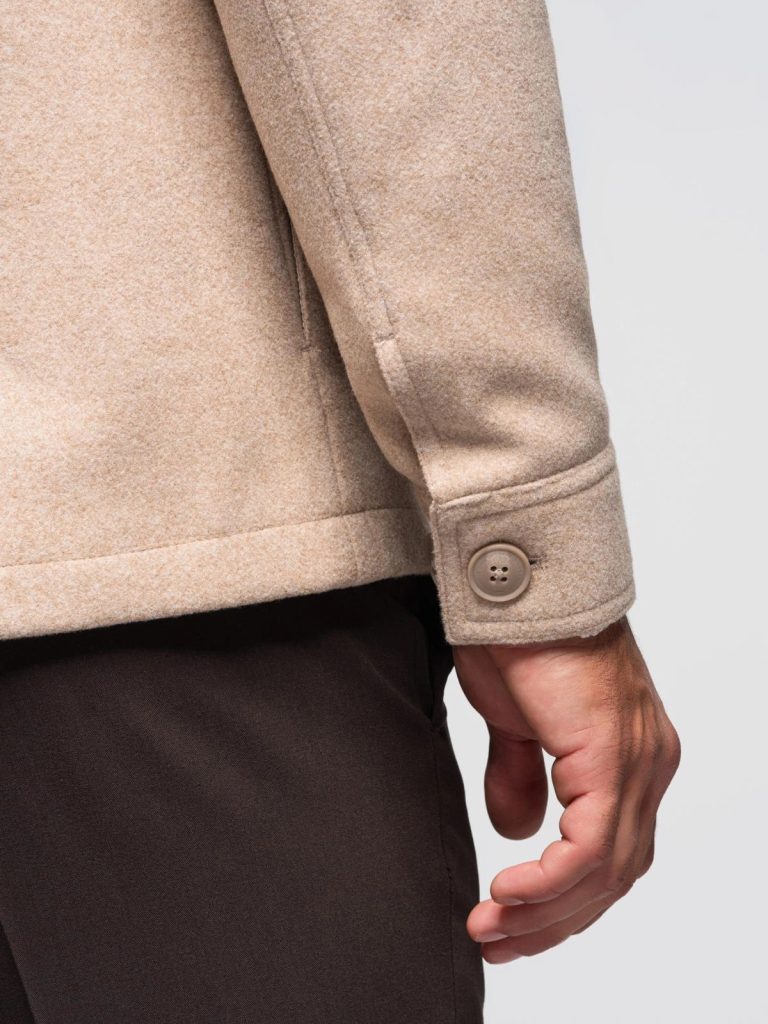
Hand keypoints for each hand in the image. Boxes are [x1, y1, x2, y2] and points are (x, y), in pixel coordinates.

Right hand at [452, 616, 679, 963]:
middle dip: (552, 920)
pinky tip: (507, 892)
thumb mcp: (513, 720)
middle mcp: (648, 762)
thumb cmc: (515, 636)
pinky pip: (590, 849)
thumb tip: (520, 833)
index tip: (508, 919)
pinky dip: (548, 884)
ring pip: (607, 872)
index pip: (612, 853)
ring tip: (492, 927)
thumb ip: (520, 774)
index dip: (563, 899)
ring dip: (545, 911)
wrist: (514, 581)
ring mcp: (638, 760)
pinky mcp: (613, 756)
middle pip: (615, 874)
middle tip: (497, 941)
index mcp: (630, 755)